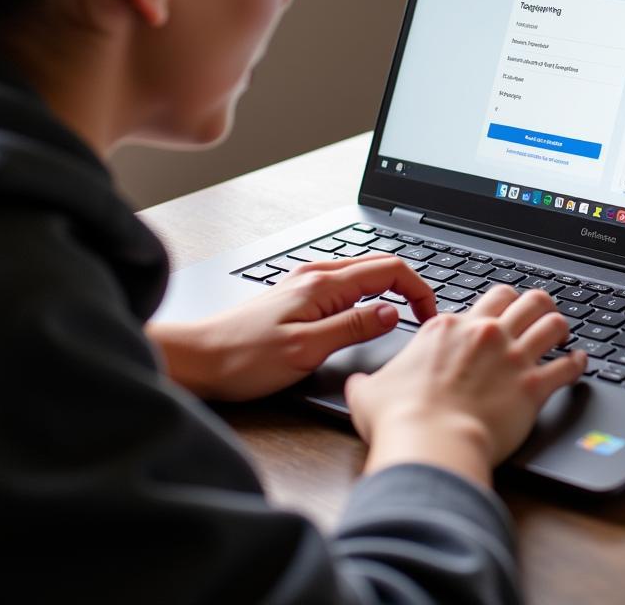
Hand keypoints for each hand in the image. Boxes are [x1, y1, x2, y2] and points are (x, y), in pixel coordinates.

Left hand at [147, 254, 435, 400]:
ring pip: (363, 275)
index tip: (428, 316)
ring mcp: (305, 283)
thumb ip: (354, 327)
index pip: (390, 270)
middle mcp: (315, 275)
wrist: (196, 359)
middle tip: (423, 317)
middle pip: (380, 266)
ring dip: (389, 289)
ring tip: (404, 315)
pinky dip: (368, 295)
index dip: (418, 289)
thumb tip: (393, 313)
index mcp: (323, 284)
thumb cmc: (243, 358)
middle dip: (409, 286)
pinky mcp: (296, 296)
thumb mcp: (307, 349)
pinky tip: (368, 313)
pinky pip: (345, 286)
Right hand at [346, 284, 586, 487]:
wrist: (429, 443)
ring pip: (551, 321)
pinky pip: (567, 366)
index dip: (495, 305)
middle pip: (523, 298)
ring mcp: (511, 357)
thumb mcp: (369, 392)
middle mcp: (485, 333)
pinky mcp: (532, 386)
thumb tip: (356, 384)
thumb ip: (367, 382)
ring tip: (561, 330)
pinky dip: (577, 363)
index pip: (483, 299)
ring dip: (558, 325)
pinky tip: (580, 362)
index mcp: (448, 328)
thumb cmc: (400, 419)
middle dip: (534, 302)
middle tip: (537, 311)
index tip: (497, 315)